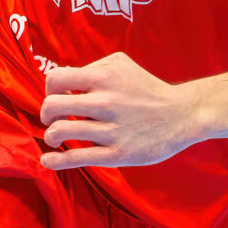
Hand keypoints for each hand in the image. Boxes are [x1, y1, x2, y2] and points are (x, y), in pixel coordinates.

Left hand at [39, 51, 198, 169]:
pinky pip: (76, 158)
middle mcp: (104, 101)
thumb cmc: (147, 89)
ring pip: (60, 132)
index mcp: (104, 77)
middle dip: (45, 113)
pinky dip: (55, 161)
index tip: (57, 96)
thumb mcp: (122, 65)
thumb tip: (64, 78)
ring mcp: (110, 129)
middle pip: (51, 105)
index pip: (56, 79)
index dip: (50, 88)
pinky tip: (48, 161)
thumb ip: (93, 68)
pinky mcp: (116, 153)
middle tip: (52, 118)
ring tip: (55, 137)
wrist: (182, 114)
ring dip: (51, 136)